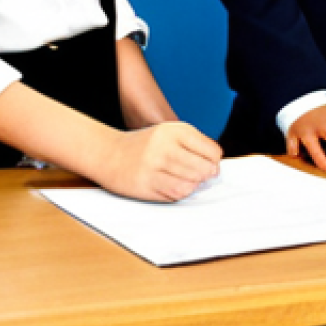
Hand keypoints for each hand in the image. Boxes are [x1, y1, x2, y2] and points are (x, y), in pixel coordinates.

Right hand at [97, 121, 221, 201]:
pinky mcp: (146, 185)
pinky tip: (175, 186)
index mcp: (173, 130)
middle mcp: (164, 146)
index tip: (213, 164)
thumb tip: (215, 164)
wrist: (110, 153)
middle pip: (202, 169)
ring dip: (193, 185)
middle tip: (204, 176)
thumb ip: (193, 143)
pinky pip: (175, 194)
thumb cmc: (145, 144)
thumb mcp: (168, 133)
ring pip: (190, 184)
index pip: (210, 150)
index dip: (215, 161)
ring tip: (189, 180)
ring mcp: (154, 167)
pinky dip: (180, 193)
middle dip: (207, 175)